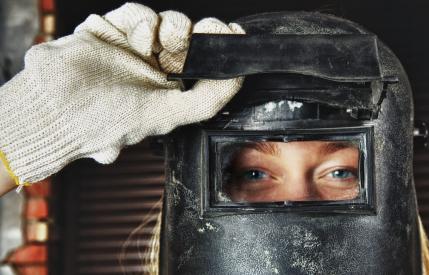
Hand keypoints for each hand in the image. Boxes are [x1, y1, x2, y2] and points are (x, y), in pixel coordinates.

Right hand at [0, 3, 244, 186]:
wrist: (53, 110)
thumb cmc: (104, 121)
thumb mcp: (164, 117)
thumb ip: (203, 102)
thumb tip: (235, 82)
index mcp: (167, 91)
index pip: (202, 66)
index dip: (220, 51)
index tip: (235, 37)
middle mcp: (152, 69)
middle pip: (190, 41)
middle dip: (204, 34)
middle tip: (211, 32)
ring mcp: (132, 48)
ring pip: (168, 24)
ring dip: (175, 27)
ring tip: (164, 43)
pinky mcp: (110, 29)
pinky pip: (137, 13)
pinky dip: (144, 20)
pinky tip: (140, 37)